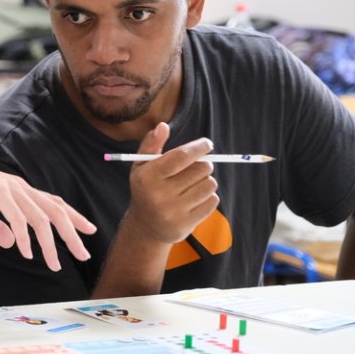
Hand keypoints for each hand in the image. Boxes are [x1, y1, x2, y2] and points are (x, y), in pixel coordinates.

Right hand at [0, 150, 95, 270]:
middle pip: (56, 211)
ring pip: (40, 218)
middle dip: (72, 233)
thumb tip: (12, 244)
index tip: (88, 230)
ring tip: (55, 264)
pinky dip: (24, 237)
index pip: (53, 203)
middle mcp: (20, 188)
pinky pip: (17, 219)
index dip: (73, 217)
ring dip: (50, 244)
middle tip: (84, 253)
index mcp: (19, 190)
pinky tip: (27, 253)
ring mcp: (10, 189)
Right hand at [126, 123, 218, 244]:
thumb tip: (163, 126)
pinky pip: (213, 202)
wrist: (146, 227)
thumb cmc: (146, 189)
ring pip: (210, 185)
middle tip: (196, 168)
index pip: (182, 156)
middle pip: (201, 169)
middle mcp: (159, 195)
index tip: (207, 144)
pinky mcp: (187, 223)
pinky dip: (208, 197)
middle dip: (203, 165)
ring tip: (193, 185)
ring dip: (206, 181)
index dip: (198, 147)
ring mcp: (174, 211)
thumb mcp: (141, 166)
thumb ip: (151, 144)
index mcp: (147, 177)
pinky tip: (195, 199)